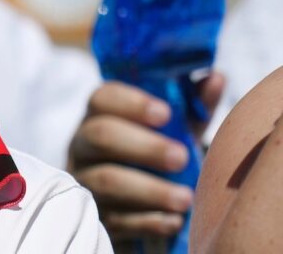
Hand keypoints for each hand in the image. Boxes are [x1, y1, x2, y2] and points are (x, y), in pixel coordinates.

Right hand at [67, 72, 224, 241]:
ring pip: (105, 180)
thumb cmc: (154, 156)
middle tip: (181, 157)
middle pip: (100, 135)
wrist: (133, 205)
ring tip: (186, 198)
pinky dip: (146, 221)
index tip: (165, 113)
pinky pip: (114, 218)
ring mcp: (83, 180)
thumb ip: (191, 106)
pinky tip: (173, 221)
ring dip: (149, 189)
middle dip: (143, 146)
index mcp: (99, 116)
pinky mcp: (93, 215)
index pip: (102, 98)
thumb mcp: (172, 130)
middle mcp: (84, 145)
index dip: (131, 103)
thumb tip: (215, 78)